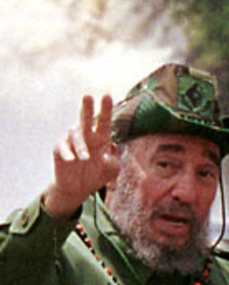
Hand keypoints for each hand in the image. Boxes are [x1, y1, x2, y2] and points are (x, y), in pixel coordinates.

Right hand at [43, 94, 118, 218]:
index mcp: (101, 138)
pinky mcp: (59, 150)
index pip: (104, 121)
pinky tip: (71, 160)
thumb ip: (112, 164)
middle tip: (88, 96)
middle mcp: (86, 136)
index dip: (106, 109)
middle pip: (85, 118)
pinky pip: (62, 148)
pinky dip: (67, 153)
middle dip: (87, 108)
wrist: (79, 189)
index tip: (107, 96)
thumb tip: (105, 156)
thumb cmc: (97, 175)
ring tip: (85, 158)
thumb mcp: (110, 172)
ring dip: (80, 146)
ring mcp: (72, 142)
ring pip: (75, 135)